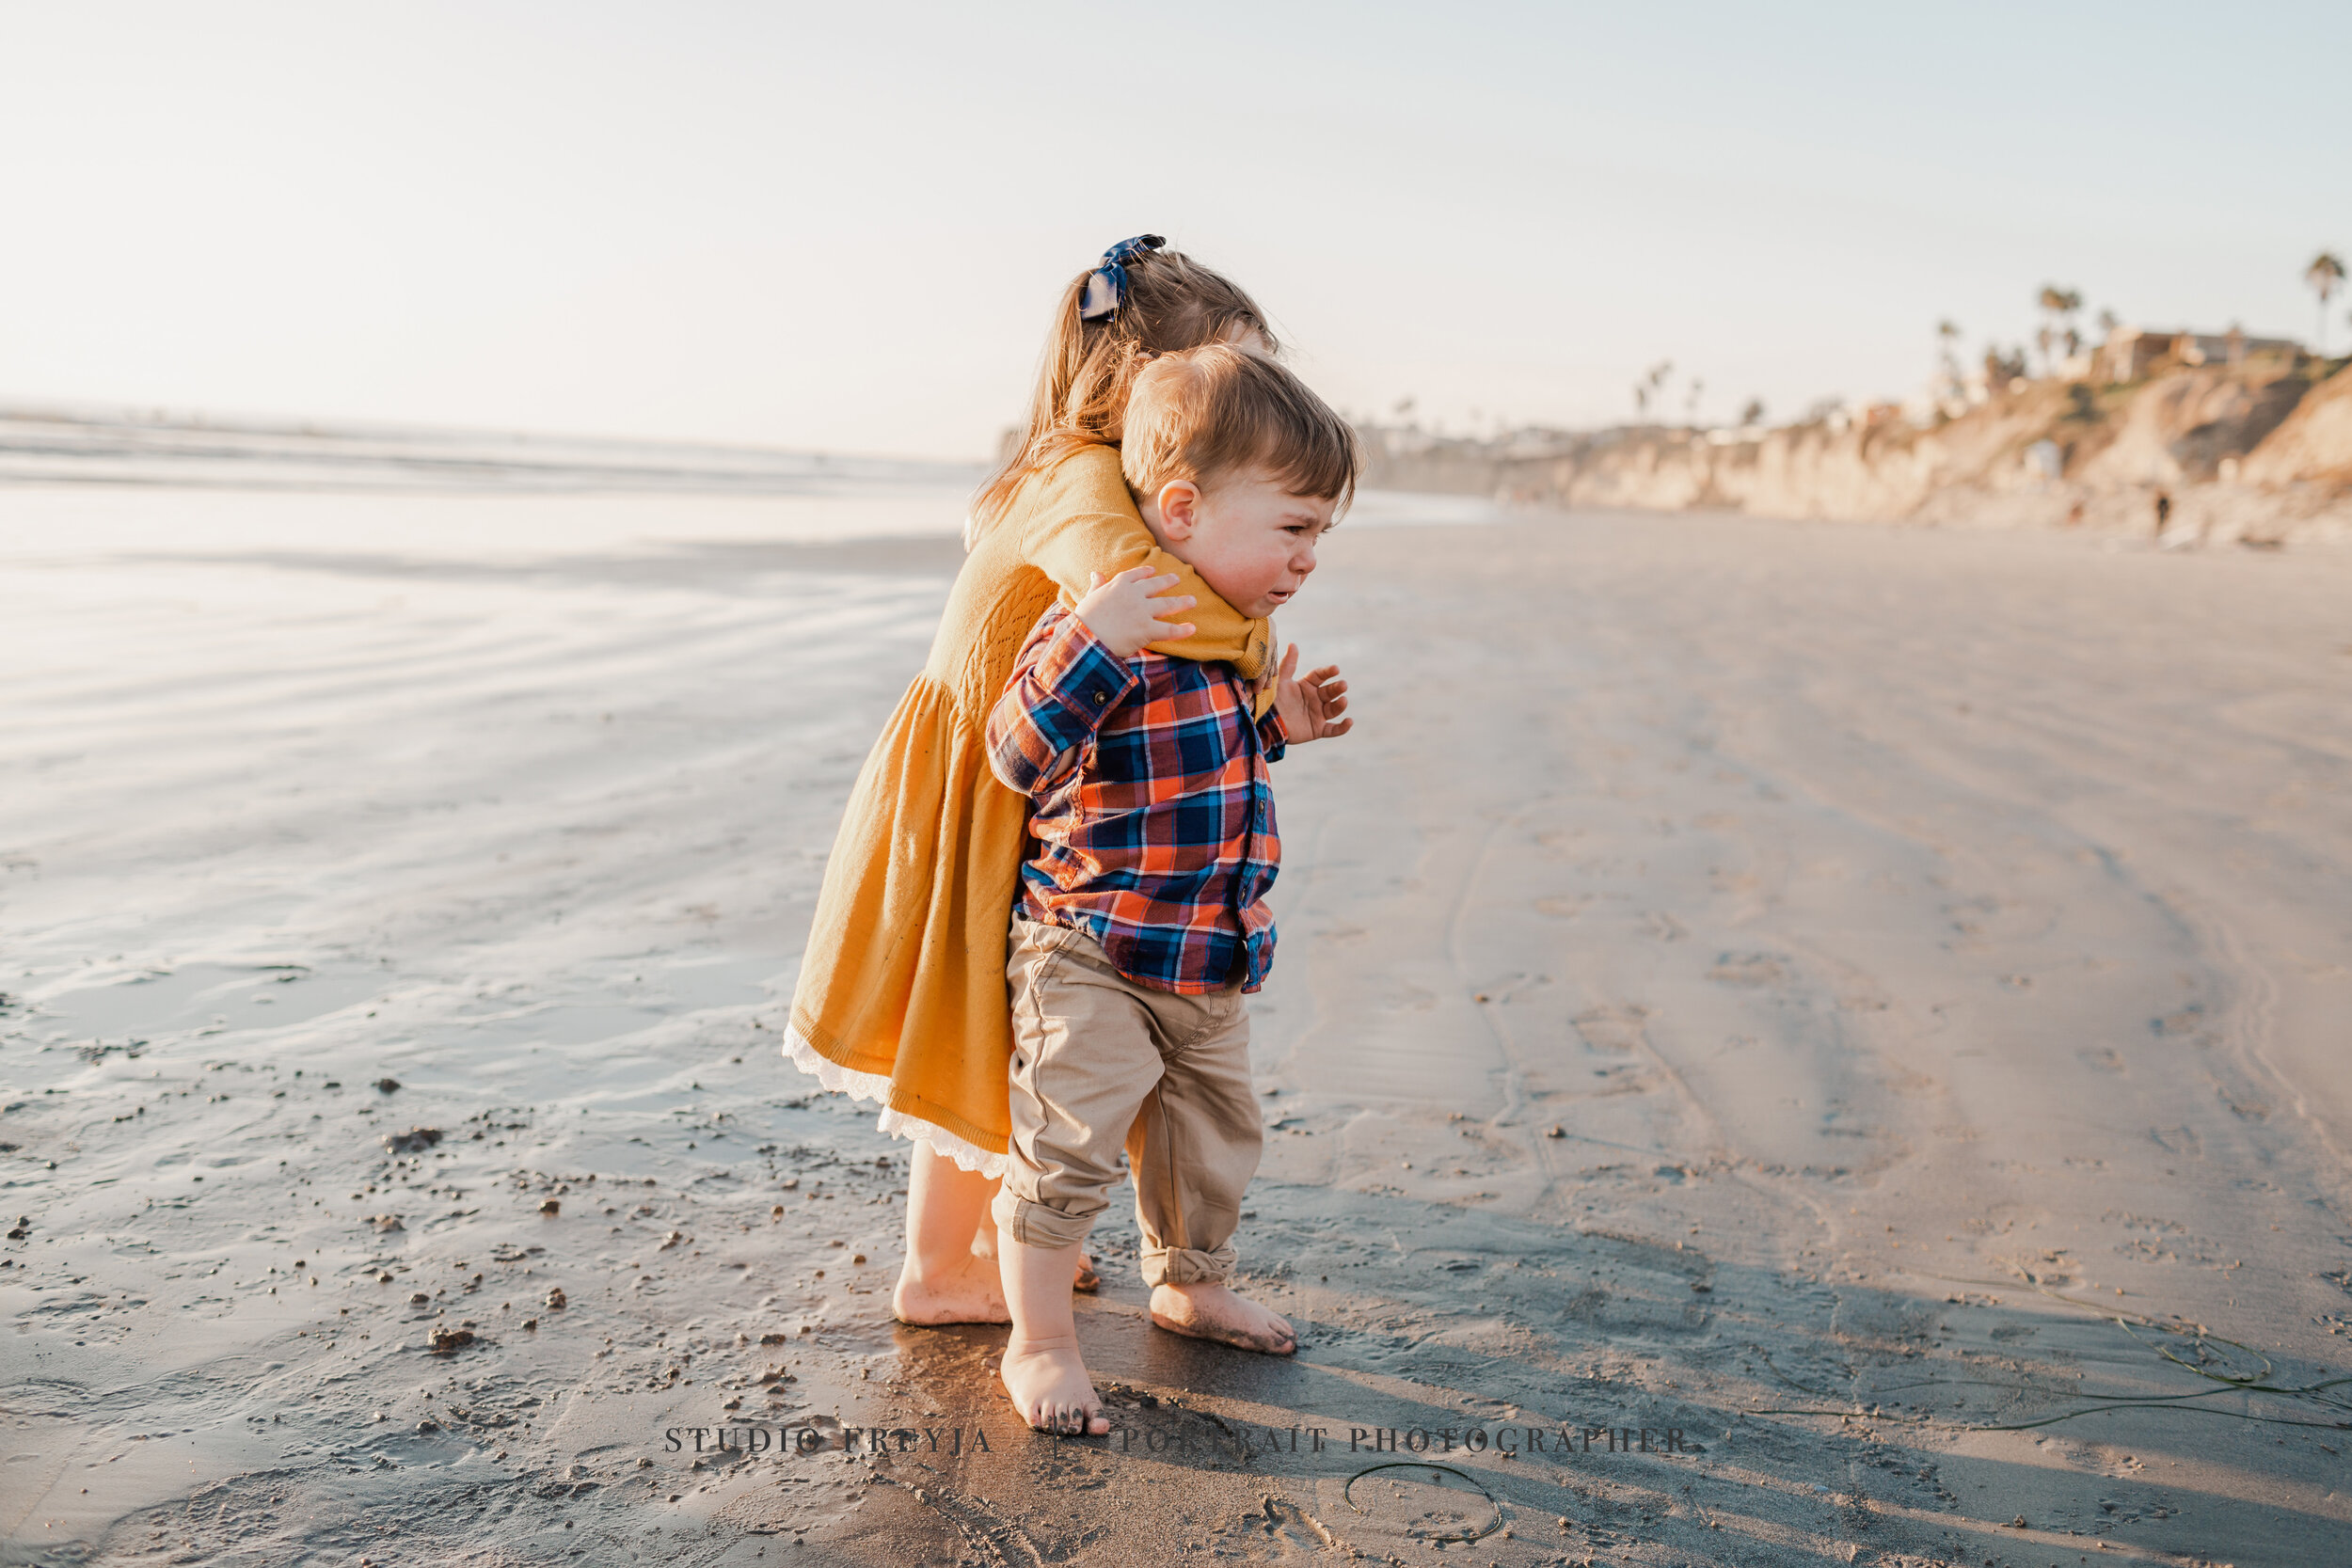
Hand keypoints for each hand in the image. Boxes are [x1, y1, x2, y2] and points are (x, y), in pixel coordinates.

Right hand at [1073, 566, 1196, 658]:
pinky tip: (1193, 628)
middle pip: (1156, 586)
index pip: (1136, 575)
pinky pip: (1170, 630)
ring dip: (1182, 602)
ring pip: (1168, 605)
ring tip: (1193, 601)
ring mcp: (1142, 611)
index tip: (1153, 571)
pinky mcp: (1147, 629)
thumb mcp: (1089, 597)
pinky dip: (1183, 630)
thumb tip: (1096, 573)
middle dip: (1168, 582)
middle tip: (1177, 579)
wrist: (1086, 638)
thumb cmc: (1085, 619)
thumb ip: (1097, 585)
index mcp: (1119, 585)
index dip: (1146, 572)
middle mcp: (1134, 594)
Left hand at [1273, 642, 1350, 742]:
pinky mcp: (1317, 729)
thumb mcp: (1279, 681)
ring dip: (1340, 705)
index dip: (1328, 672)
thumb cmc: (1271, 700)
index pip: (1320, 676)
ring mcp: (1317, 714)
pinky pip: (1333, 729)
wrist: (1264, 723)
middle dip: (1338, 688)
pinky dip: (1343, 728)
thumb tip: (1293, 644)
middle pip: (1330, 691)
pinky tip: (1349, 721)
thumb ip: (1288, 664)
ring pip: (1333, 709)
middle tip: (1343, 685)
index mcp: (1307, 685)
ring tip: (1343, 700)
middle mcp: (1315, 698)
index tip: (1335, 669)